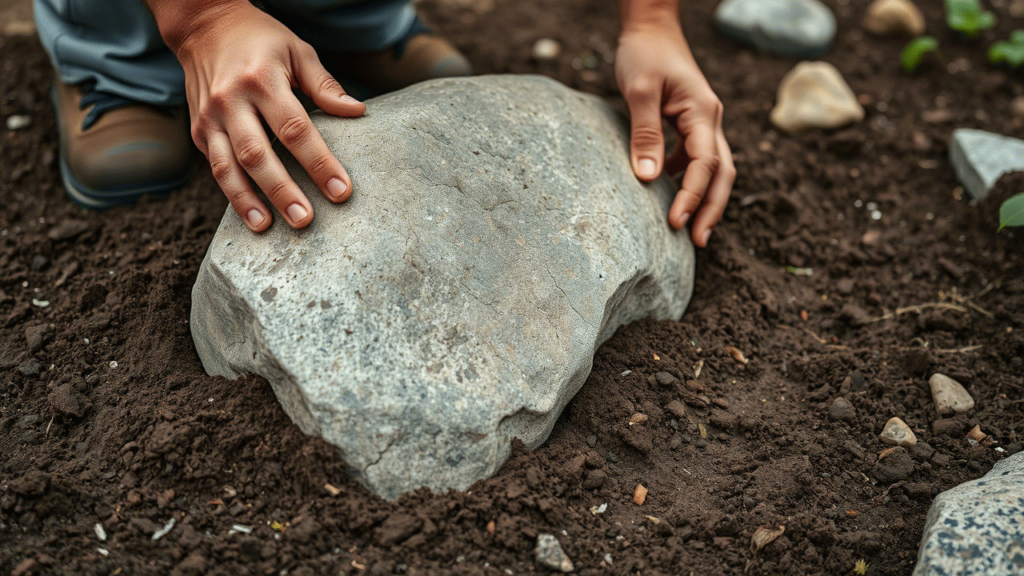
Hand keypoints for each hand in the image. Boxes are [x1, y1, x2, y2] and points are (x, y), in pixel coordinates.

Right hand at [165, 1, 364, 231]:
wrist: (204, 26)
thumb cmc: (261, 40)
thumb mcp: (297, 51)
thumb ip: (325, 85)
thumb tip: (357, 112)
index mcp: (262, 80)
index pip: (295, 129)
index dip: (319, 163)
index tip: (341, 191)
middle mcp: (231, 100)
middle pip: (258, 154)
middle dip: (282, 190)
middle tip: (305, 220)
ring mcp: (210, 117)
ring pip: (227, 167)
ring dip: (247, 200)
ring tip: (268, 226)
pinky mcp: (199, 130)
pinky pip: (215, 166)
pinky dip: (232, 192)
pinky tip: (251, 214)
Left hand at [615, 22, 734, 246]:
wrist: (650, 29)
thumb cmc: (644, 54)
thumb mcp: (639, 91)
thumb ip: (645, 133)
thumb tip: (649, 178)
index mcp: (702, 112)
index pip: (705, 163)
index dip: (692, 195)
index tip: (676, 222)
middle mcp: (709, 120)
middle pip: (722, 174)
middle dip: (711, 209)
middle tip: (699, 243)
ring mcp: (703, 123)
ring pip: (714, 169)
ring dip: (705, 199)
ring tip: (691, 231)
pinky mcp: (690, 125)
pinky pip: (697, 160)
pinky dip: (689, 181)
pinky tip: (670, 195)